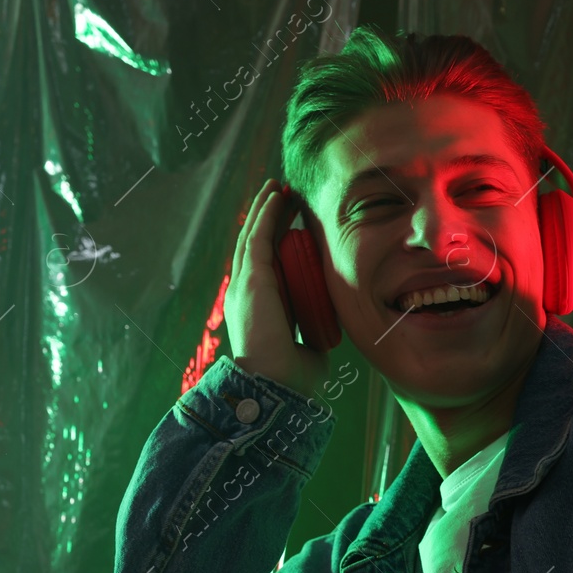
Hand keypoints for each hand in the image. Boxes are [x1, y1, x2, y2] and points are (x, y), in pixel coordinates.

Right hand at [224, 178, 332, 398]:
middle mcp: (246, 291)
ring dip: (266, 208)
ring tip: (278, 186)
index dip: (275, 239)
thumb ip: (313, 333)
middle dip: (268, 216)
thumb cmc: (292, 377)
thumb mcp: (308, 346)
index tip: (292, 221)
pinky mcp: (250, 280)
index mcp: (258, 306)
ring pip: (253, 235)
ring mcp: (245, 284)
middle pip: (256, 243)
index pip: (266, 263)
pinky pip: (257, 238)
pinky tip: (276, 197)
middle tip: (283, 193)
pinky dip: (266, 215)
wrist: (275, 386)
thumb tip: (327, 329)